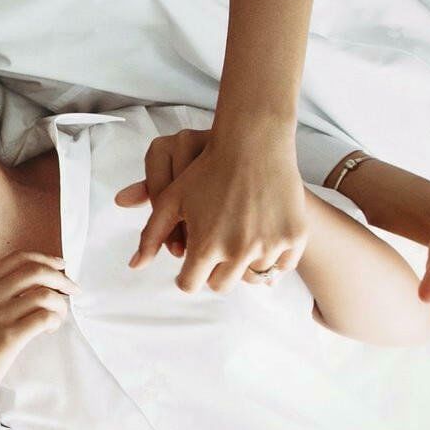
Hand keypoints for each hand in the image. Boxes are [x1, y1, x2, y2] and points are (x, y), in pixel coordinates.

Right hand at [0, 251, 77, 406]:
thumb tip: (38, 282)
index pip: (19, 258)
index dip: (45, 259)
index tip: (61, 265)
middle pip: (35, 271)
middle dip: (61, 279)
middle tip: (72, 290)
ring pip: (44, 295)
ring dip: (60, 304)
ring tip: (58, 317)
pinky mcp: (9, 337)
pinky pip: (44, 318)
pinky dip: (55, 321)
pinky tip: (50, 329)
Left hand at [119, 127, 307, 292]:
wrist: (255, 145)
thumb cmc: (207, 171)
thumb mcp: (171, 200)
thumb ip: (151, 235)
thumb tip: (135, 266)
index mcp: (206, 245)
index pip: (189, 284)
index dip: (186, 273)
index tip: (191, 260)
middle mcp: (239, 251)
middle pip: (220, 285)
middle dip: (213, 270)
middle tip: (216, 247)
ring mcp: (270, 246)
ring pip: (252, 277)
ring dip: (243, 263)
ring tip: (239, 236)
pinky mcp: (294, 238)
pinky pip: (283, 266)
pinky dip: (273, 258)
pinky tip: (263, 238)